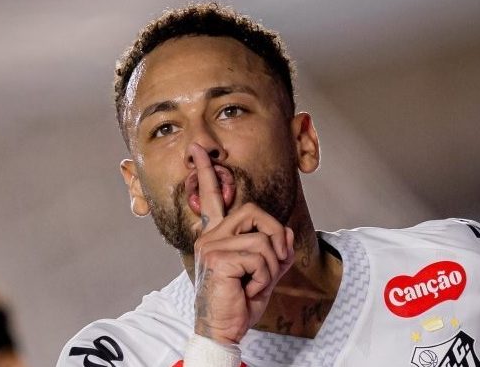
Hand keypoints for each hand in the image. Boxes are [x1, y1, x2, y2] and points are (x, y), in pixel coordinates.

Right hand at [190, 144, 294, 343]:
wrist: (224, 330)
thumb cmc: (239, 301)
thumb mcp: (264, 270)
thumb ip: (273, 246)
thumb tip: (281, 230)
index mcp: (217, 235)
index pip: (212, 197)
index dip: (206, 171)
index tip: (198, 150)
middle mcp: (210, 236)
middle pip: (254, 211)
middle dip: (274, 235)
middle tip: (274, 263)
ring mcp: (211, 245)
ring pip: (262, 239)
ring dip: (270, 267)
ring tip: (255, 284)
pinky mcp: (217, 258)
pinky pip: (259, 256)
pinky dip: (264, 277)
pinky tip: (248, 289)